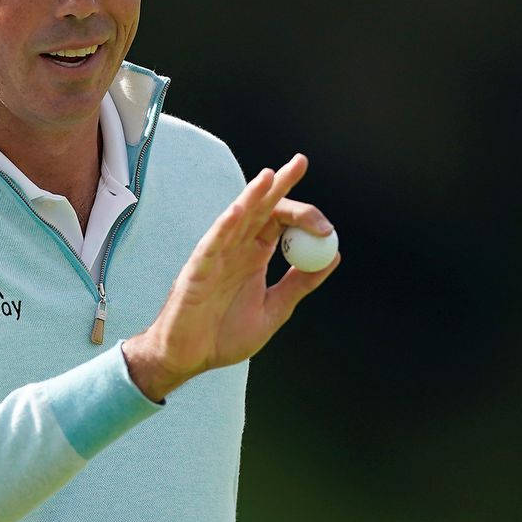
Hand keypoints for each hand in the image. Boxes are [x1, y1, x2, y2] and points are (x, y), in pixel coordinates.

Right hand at [122, 154, 339, 400]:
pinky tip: (239, 212)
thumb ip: (299, 284)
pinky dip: (225, 227)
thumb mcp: (273, 310)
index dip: (303, 214)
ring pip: (237, 219)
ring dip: (253, 196)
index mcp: (254, 257)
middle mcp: (236, 250)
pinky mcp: (198, 271)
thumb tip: (332, 256)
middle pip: (261, 209)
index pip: (280, 222)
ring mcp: (216, 257)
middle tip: (301, 162)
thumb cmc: (224, 336)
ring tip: (270, 176)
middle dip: (280, 184)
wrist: (190, 359)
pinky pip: (212, 244)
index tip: (326, 226)